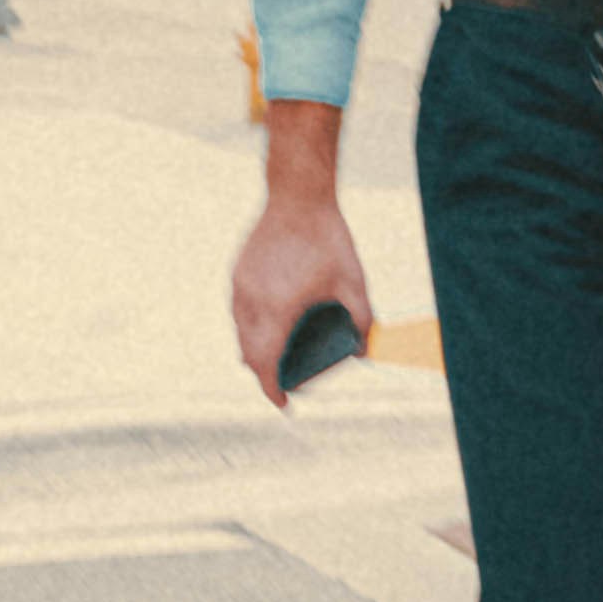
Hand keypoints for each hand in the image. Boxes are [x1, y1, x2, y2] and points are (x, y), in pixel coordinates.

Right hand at [228, 194, 374, 411]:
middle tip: (285, 380)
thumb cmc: (328, 239)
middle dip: (264, 373)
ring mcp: (241, 286)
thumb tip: (363, 352)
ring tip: (278, 352)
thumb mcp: (353, 282)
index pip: (265, 362)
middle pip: (248, 353)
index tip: (283, 402)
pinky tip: (271, 321)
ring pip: (241, 332)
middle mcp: (252, 301)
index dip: (272, 389)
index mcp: (277, 308)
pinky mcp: (238, 273)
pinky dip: (251, 325)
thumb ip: (362, 320)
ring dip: (256, 348)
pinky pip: (239, 311)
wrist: (298, 199)